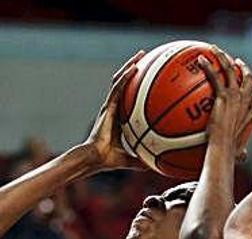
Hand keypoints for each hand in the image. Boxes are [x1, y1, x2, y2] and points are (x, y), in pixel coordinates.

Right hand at [82, 50, 147, 170]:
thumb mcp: (130, 159)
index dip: (135, 86)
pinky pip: (118, 88)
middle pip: (124, 83)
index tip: (147, 77)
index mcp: (118, 118)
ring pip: (120, 80)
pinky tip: (134, 68)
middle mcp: (114, 108)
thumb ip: (141, 161)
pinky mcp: (107, 107)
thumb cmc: (107, 159)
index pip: (127, 97)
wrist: (95, 158)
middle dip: (133, 69)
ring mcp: (109, 106)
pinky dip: (126, 77)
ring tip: (141, 55)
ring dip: (130, 66)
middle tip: (145, 58)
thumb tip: (157, 170)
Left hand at [198, 47, 251, 162]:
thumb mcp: (237, 151)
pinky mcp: (223, 96)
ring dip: (223, 58)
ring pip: (231, 70)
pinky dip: (208, 66)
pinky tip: (199, 59)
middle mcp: (245, 101)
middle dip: (242, 67)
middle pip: (247, 78)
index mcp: (250, 112)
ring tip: (215, 50)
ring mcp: (235, 96)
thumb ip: (239, 152)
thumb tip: (241, 159)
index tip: (247, 79)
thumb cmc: (229, 152)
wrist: (224, 147)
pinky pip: (215, 76)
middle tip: (234, 61)